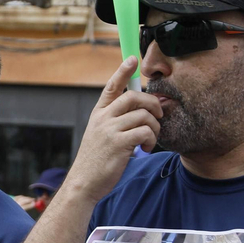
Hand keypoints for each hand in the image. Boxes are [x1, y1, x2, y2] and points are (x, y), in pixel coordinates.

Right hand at [64, 58, 161, 202]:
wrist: (84, 182)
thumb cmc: (96, 160)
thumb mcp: (100, 134)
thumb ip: (115, 120)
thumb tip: (140, 111)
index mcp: (99, 113)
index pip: (112, 86)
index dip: (123, 71)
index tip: (132, 59)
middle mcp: (103, 118)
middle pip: (134, 97)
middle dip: (152, 103)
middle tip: (159, 115)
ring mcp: (110, 130)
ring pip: (143, 115)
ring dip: (154, 127)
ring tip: (150, 139)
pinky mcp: (119, 143)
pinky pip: (145, 132)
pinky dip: (151, 139)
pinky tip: (145, 148)